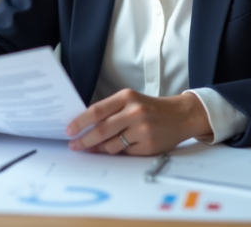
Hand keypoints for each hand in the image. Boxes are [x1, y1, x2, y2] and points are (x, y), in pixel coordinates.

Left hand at [65, 89, 211, 155]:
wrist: (181, 115)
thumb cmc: (151, 108)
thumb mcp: (131, 100)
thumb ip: (110, 110)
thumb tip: (85, 126)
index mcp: (127, 97)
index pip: (96, 110)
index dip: (80, 122)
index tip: (70, 130)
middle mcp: (135, 112)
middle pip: (101, 130)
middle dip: (84, 140)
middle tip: (74, 145)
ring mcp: (142, 130)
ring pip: (111, 145)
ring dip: (97, 149)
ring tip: (90, 149)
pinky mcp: (148, 146)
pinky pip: (124, 153)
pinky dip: (116, 153)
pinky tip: (111, 151)